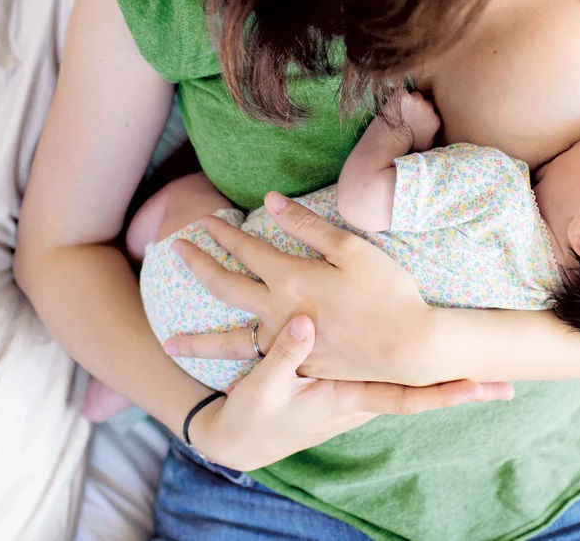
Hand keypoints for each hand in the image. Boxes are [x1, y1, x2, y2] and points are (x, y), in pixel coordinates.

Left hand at [166, 193, 474, 385]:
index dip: (224, 232)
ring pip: (230, 342)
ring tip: (169, 344)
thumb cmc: (388, 293)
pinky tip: (223, 379)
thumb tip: (271, 201)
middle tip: (176, 253)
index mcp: (291, 278)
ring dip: (198, 342)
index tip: (205, 220)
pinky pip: (257, 369)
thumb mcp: (352, 249)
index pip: (246, 249)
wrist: (410, 349)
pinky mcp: (302, 367)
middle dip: (199, 266)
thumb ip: (309, 225)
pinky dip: (234, 374)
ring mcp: (287, 344)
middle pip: (225, 288)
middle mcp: (279, 312)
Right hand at [190, 314, 513, 471]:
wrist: (243, 439)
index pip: (405, 399)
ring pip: (413, 386)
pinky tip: (442, 359)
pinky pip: (396, 380)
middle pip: (423, 393)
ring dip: (449, 378)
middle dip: (464, 386)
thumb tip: (307, 322)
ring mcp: (361, 394)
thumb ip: (284, 353)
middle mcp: (364, 399)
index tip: (480, 387)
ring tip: (491, 369)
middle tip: (509, 384)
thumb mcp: (263, 386)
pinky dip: (423, 373)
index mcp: (349, 400)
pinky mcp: (354, 385)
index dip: (443, 393)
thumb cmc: (255, 417)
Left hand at [386, 90, 439, 150]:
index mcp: (435, 120)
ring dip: (410, 100)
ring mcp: (416, 100)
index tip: (419, 117)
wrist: (392, 137)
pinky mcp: (404, 95)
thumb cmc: (408, 143)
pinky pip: (402, 93)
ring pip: (415, 95)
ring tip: (402, 108)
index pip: (433, 112)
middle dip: (420, 106)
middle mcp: (428, 107)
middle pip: (426, 101)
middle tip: (410, 112)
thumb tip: (434, 131)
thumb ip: (434, 134)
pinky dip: (399, 97)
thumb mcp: (427, 144)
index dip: (425, 113)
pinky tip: (395, 104)